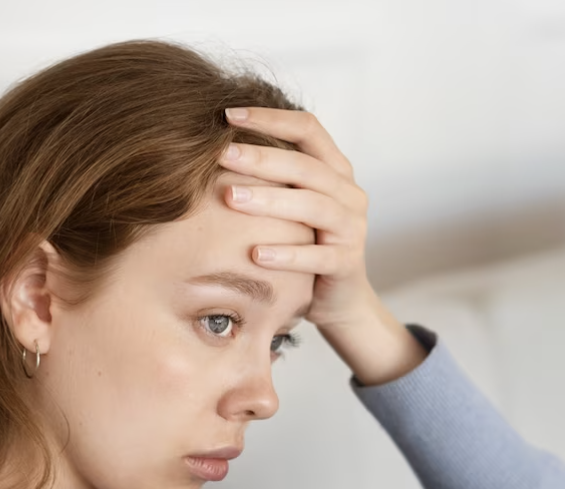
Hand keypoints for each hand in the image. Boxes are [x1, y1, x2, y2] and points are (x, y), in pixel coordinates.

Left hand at [218, 106, 376, 328]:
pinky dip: (287, 255)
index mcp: (335, 170)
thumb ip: (270, 176)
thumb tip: (212, 144)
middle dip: (262, 158)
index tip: (228, 114)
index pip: (308, 128)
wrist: (339, 298)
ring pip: (314, 207)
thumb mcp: (291, 204)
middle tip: (222, 154)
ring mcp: (352, 229)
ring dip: (271, 201)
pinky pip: (318, 257)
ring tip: (231, 198)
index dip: (270, 118)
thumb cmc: (305, 243)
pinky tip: (255, 255)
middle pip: (307, 166)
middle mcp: (349, 193)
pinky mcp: (347, 264)